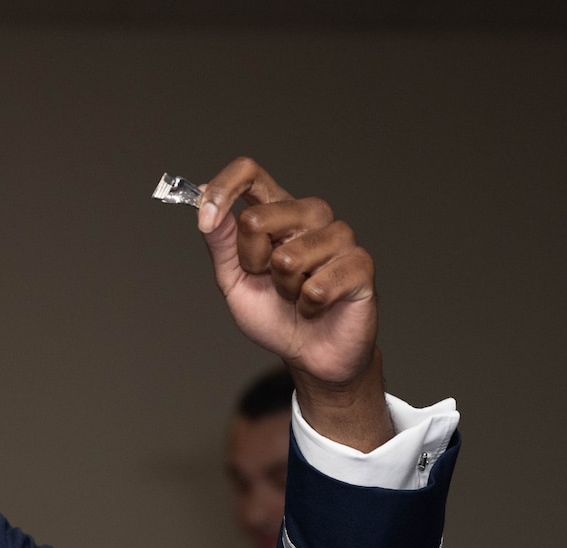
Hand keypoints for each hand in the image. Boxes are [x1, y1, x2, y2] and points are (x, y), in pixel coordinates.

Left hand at [197, 157, 390, 450]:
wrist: (312, 355)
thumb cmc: (276, 316)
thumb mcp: (235, 282)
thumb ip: (222, 245)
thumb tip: (205, 207)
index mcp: (277, 212)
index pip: (250, 173)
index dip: (224, 189)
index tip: (205, 218)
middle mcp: (309, 215)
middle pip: (258, 218)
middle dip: (252, 263)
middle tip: (270, 281)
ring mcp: (339, 237)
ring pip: (287, 257)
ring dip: (284, 289)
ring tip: (297, 296)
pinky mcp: (360, 264)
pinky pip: (317, 285)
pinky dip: (308, 306)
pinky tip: (317, 308)